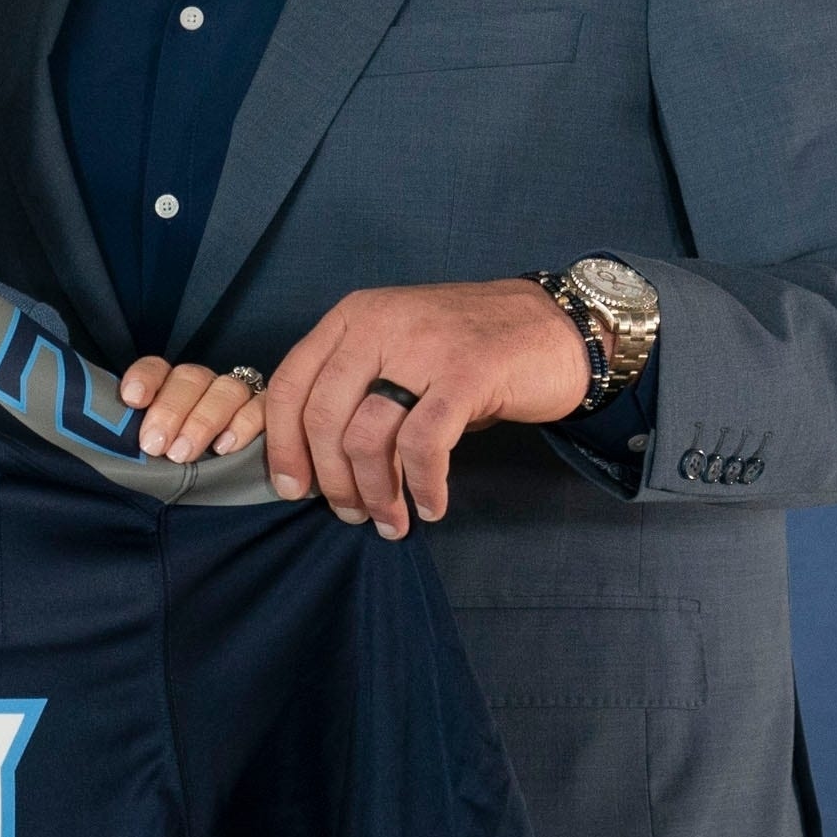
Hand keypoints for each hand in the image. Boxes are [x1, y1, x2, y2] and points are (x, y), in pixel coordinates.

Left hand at [109, 355, 271, 464]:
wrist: (235, 479)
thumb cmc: (183, 462)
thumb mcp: (159, 449)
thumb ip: (142, 438)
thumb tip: (110, 444)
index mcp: (172, 387)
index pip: (156, 368)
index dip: (144, 379)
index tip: (131, 400)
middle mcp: (205, 385)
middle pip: (190, 379)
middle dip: (170, 411)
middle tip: (155, 445)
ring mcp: (238, 396)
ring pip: (225, 390)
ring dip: (202, 421)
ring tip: (183, 453)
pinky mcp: (268, 412)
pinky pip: (261, 408)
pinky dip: (243, 425)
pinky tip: (226, 447)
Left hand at [256, 279, 591, 538]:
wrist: (555, 326)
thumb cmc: (470, 348)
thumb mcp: (398, 348)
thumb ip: (356, 385)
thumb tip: (315, 460)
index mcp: (353, 316)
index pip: (290, 384)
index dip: (282, 444)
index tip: (291, 489)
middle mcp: (380, 324)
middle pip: (324, 417)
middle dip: (331, 479)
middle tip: (349, 514)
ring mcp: (423, 346)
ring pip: (369, 436)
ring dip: (376, 492)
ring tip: (390, 520)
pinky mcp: (467, 373)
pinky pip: (424, 445)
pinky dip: (423, 485)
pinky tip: (430, 505)